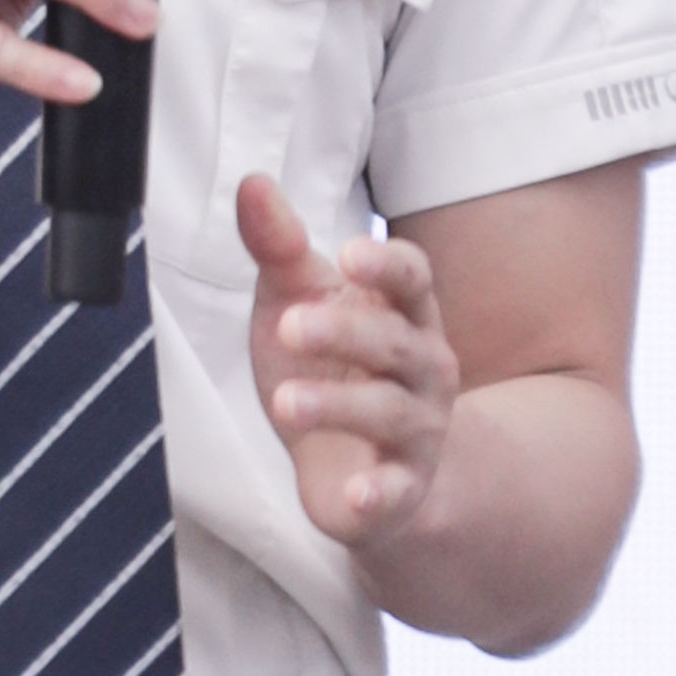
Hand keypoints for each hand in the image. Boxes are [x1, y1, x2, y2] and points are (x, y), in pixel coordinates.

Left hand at [239, 173, 459, 553]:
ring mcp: (419, 430)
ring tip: (283, 402)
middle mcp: (424, 366)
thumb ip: (279, 248)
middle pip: (397, 343)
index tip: (348, 255)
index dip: (387, 265)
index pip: (414, 278)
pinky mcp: (402, 488)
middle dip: (346, 333)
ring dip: (339, 406)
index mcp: (402, 312)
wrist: (355, 465)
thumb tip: (251, 180)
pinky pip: (398, 490)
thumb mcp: (296, 302)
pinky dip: (380, 493)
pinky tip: (356, 494)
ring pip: (391, 412)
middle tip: (288, 324)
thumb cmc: (328, 365)